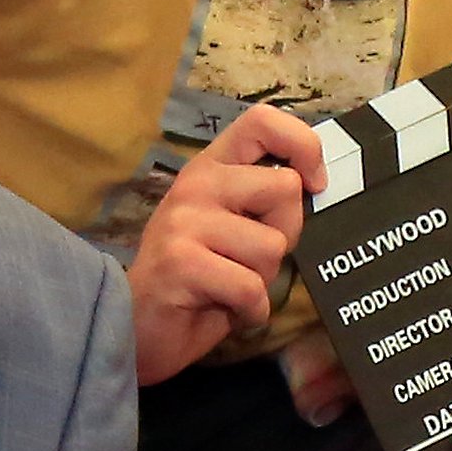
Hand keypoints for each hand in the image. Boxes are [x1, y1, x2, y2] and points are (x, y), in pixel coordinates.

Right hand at [127, 103, 325, 385]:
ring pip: (272, 246)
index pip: (262, 122)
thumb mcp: (231, 226)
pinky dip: (251, 312)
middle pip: (286, 188)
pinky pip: (250, 287)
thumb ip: (263, 200)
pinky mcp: (181, 263)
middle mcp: (196, 184)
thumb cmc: (197, 279)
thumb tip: (313, 184)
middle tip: (251, 259)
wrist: (137, 328)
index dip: (303, 145)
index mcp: (210, 167)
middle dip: (286, 234)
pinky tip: (229, 311)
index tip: (314, 183)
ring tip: (231, 287)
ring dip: (263, 280)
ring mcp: (184, 221)